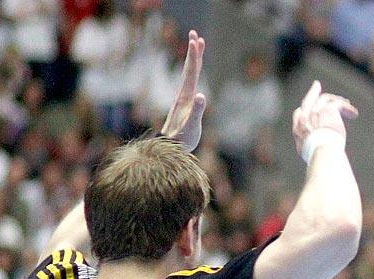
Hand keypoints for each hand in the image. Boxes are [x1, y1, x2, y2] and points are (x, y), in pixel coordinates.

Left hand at [160, 30, 205, 151]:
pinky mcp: (186, 105)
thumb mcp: (191, 126)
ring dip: (194, 61)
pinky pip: (191, 84)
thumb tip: (202, 96)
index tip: (196, 39)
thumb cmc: (182, 139)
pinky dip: (194, 75)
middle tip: (195, 34)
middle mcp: (183, 94)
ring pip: (190, 75)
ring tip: (197, 48)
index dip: (194, 56)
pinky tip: (196, 74)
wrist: (171, 148)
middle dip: (193, 52)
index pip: (191, 72)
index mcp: (186, 96)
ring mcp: (184, 99)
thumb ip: (197, 111)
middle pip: (190, 69)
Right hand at [292, 80, 356, 154]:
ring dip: (335, 100)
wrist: (322, 151)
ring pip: (325, 99)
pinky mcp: (329, 110)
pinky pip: (339, 104)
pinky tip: (354, 113)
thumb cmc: (316, 156)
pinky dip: (347, 108)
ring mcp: (317, 111)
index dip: (304, 109)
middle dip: (313, 92)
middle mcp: (306, 116)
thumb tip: (312, 152)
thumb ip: (306, 147)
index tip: (309, 107)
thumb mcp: (306, 153)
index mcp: (298, 128)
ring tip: (346, 102)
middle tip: (316, 85)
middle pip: (309, 100)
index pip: (298, 113)